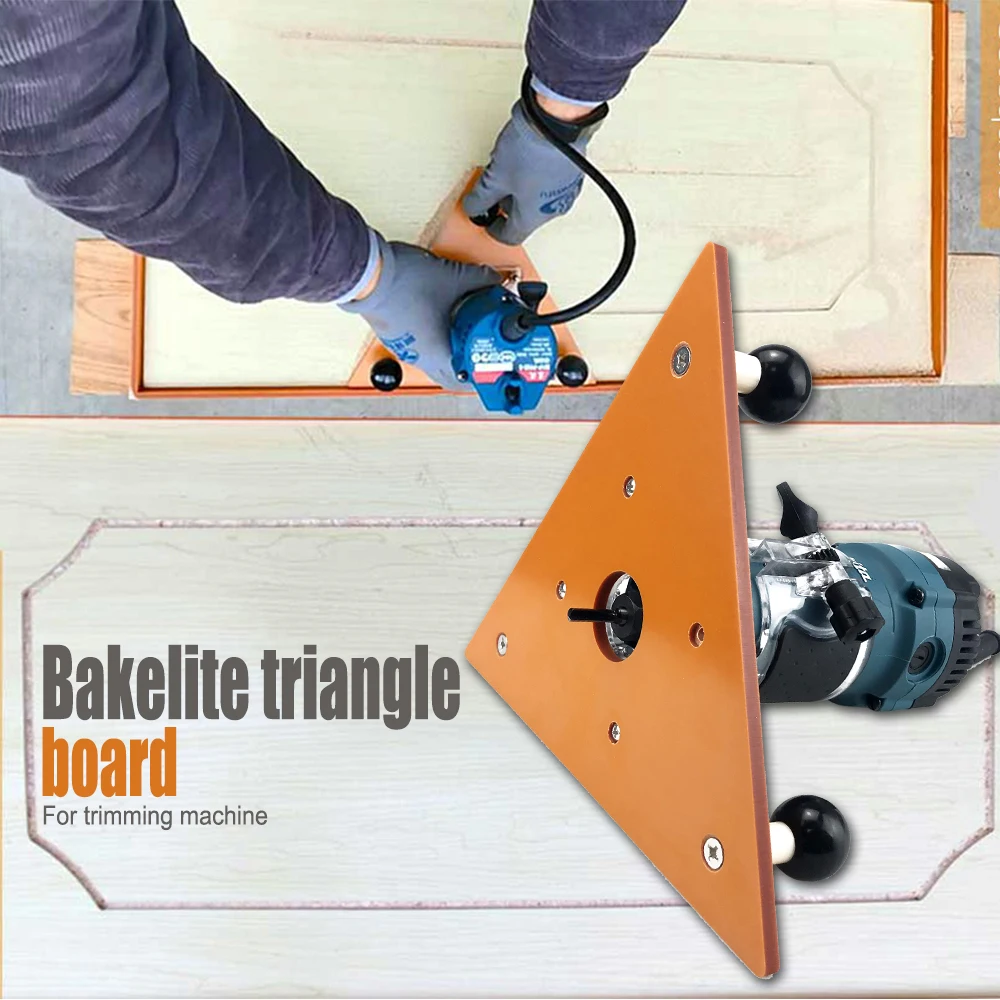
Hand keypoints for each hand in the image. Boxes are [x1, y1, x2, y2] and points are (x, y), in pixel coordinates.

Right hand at [339, 234, 500, 388]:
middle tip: (480, 348)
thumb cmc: (403, 283)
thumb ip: (480, 278)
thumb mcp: (453, 277)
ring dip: (449, 347)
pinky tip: (439, 317)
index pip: (464, 381)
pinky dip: (432, 336)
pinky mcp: (394, 333)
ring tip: (462, 330)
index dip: (481, 376)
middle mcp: (419, 356)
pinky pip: (419, 342)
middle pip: (449, 372)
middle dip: (466, 362)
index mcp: (437, 354)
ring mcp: (404, 346)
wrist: (369, 271)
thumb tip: (492, 278)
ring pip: (433, 357)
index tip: (492, 365)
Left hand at [463, 91, 607, 245]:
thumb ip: (480, 198)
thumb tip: (474, 207)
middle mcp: (552, 209)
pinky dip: (537, 177)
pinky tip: (527, 158)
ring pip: (537, 199)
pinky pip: (550, 183)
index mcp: (533, 217)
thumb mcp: (494, 177)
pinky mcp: (572, 173)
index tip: (486, 218)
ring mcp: (565, 191)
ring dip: (521, 189)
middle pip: (524, 217)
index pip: (510, 236)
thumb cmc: (531, 149)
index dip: (493, 228)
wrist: (557, 119)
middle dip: (506, 204)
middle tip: (493, 189)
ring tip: (509, 167)